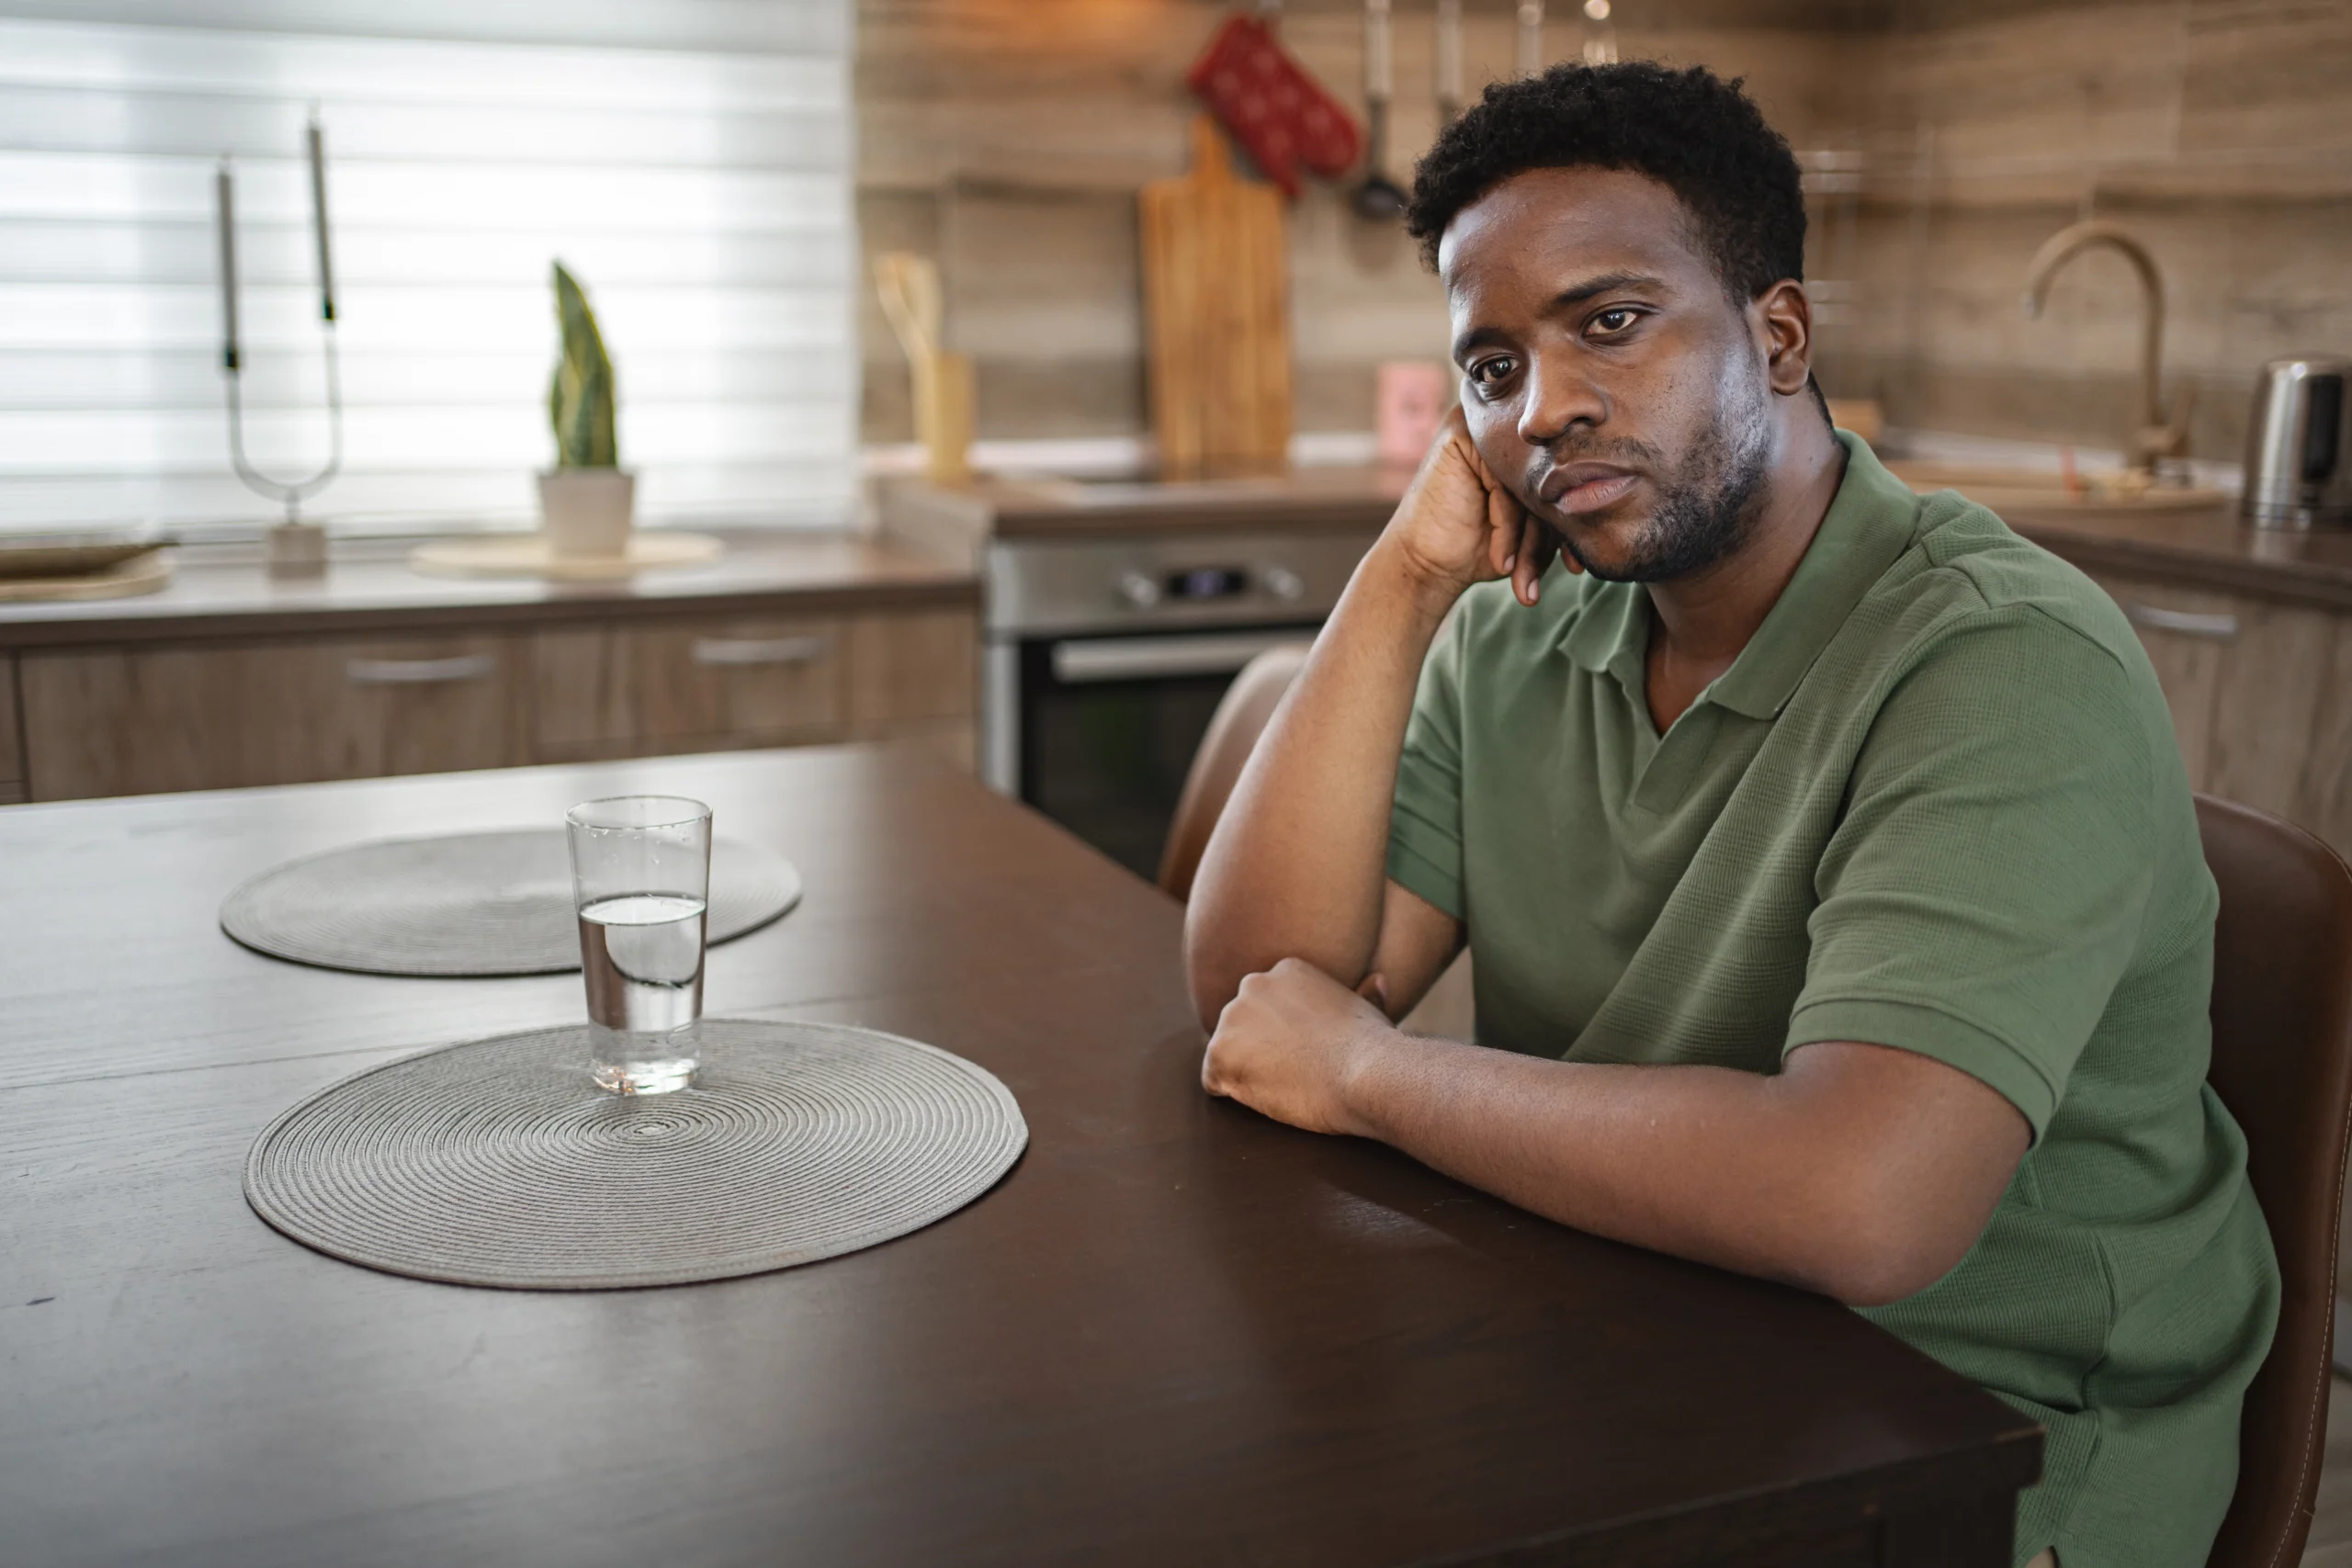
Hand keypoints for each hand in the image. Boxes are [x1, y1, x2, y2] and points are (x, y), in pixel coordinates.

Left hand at [1200, 957, 1401, 1136]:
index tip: (1306, 1053)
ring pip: (1226, 1052)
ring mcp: (1233, 1018)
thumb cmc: (1373, 1047)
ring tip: (1286, 1085)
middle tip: (1295, 1072)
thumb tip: (1377, 981)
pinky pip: (1213, 1080)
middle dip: (1259, 1050)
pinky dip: (1233, 1093)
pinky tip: (1268, 1096)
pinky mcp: (1221, 1053)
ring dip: (1247, 1071)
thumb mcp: (1368, 1009)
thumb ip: (1363, 994)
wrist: (1367, 1073)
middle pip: (1241, 1027)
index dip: (1281, 1037)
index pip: (1266, 1006)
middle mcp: (1253, 985)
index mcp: (1286, 971)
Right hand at [1385, 406, 1570, 608]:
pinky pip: (1502, 483)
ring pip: (1528, 484)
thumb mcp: (1532, 530)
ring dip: (1528, 541)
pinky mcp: (1462, 435)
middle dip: (1552, 536)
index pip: (1562, 479)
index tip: (1577, 565)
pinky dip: (1505, 527)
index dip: (1570, 524)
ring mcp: (1484, 427)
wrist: (1425, 565)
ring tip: (1523, 579)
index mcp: (1527, 447)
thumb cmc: (1478, 548)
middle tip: (1564, 573)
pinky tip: (1500, 561)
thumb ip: (1559, 511)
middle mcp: (1507, 431)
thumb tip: (1608, 505)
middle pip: (1548, 480)